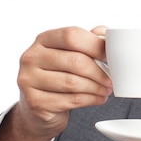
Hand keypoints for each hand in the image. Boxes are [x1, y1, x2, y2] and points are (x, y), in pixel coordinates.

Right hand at [0, 26, 112, 140]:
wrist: (37, 107)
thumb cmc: (58, 75)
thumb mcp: (69, 54)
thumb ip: (86, 41)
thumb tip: (105, 33)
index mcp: (43, 39)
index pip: (71, 36)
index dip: (95, 45)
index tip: (110, 56)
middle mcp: (31, 57)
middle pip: (75, 61)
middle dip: (99, 72)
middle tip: (112, 79)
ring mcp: (29, 80)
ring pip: (73, 82)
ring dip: (96, 87)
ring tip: (106, 90)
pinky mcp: (35, 102)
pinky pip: (71, 100)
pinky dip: (90, 100)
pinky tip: (98, 98)